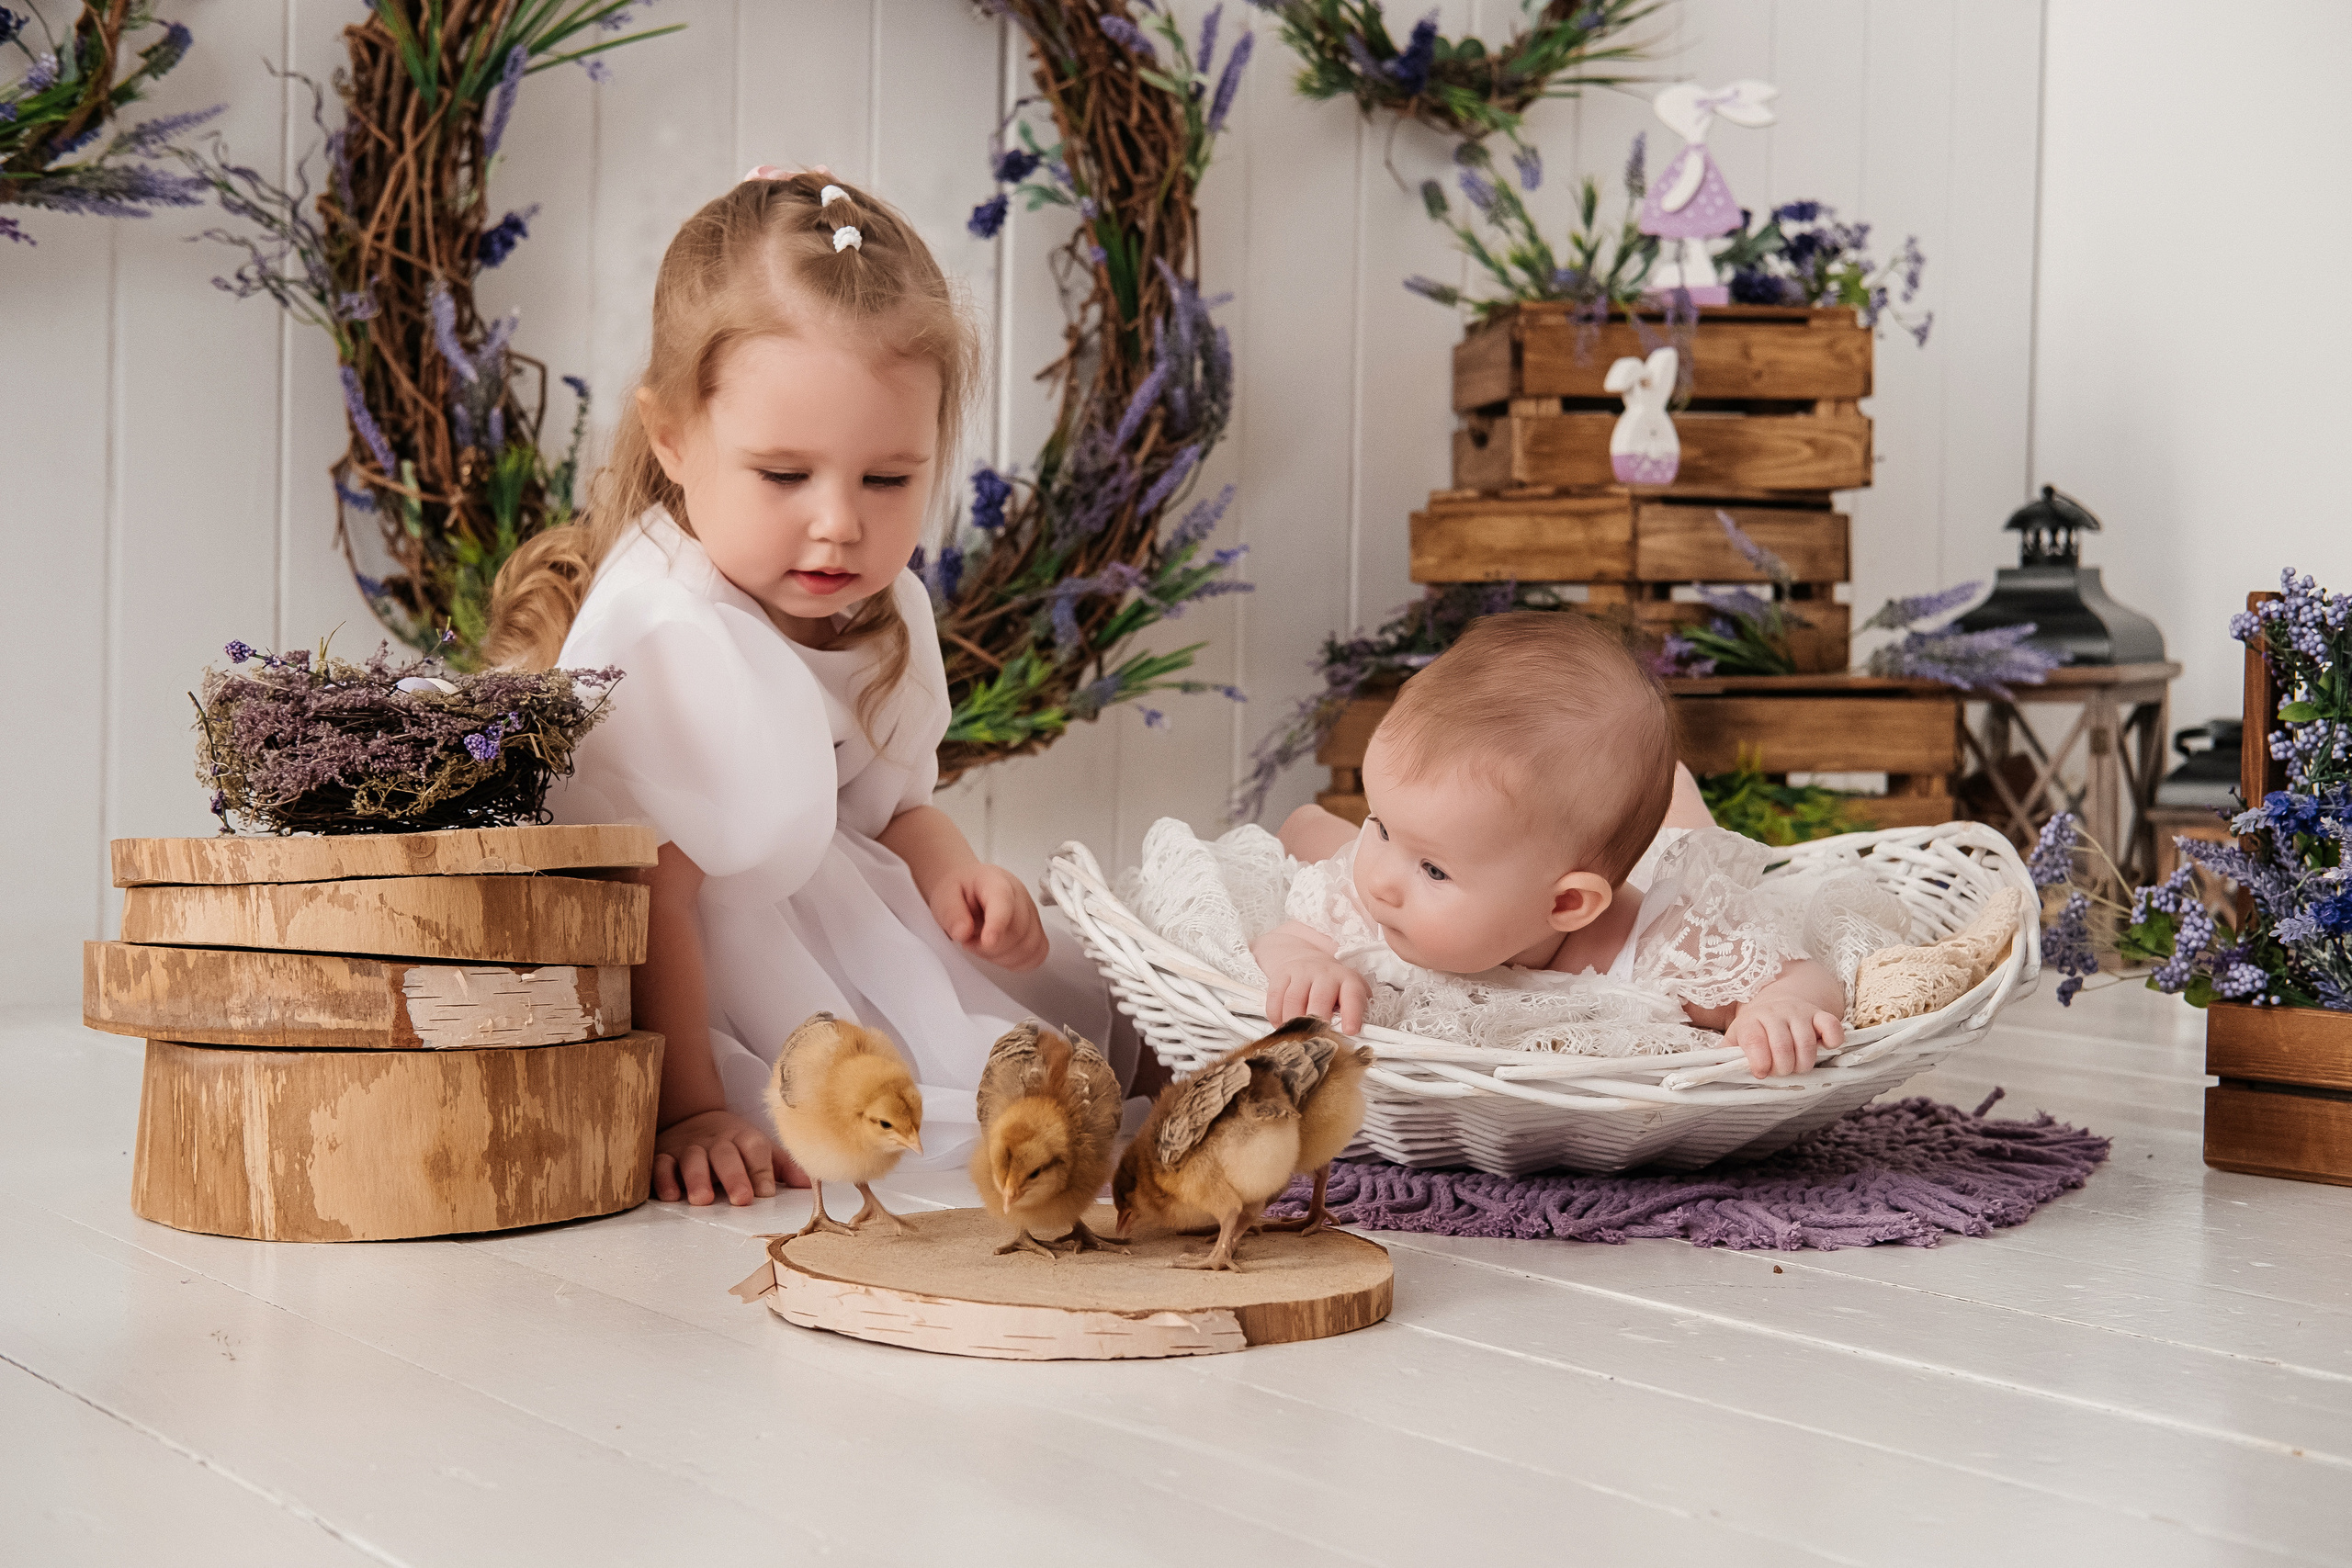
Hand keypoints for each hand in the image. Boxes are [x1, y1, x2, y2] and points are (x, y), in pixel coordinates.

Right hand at [654, 1108, 797, 1205]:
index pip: (755, 1149)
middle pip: (726, 1155)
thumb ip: (783, 1166)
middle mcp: (717, 1142)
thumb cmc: (733, 1142)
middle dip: (734, 1176)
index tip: (767, 1192)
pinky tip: (670, 1195)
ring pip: (693, 1159)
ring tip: (702, 1199)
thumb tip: (811, 1184)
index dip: (762, 1170)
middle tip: (741, 1198)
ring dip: (697, 1179)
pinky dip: (664, 1178)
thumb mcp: (760, 1149)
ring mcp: (689, 1148)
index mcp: (743, 1138)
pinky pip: (661, 1164)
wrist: (694, 1118)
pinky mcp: (664, 1155)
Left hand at [927, 861, 1048, 972]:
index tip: (987, 942)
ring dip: (1003, 957)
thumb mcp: (944, 896)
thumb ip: (951, 913)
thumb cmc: (959, 891)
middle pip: (1018, 931)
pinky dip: (1020, 961)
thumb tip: (963, 932)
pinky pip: (1038, 952)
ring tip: (983, 945)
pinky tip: (1000, 955)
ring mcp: (1031, 913)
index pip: (1004, 903)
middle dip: (990, 947)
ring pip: (1030, 946)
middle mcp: (1020, 896)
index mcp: (995, 882)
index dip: (998, 925)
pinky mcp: (1036, 929)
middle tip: (969, 941)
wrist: (968, 887)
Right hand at [1265, 954, 1369, 1034]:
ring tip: (1295, 1036)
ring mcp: (1302, 972)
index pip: (1353, 996)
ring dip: (1292, 1023)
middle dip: (1316, 1023)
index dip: (1352, 1014)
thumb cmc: (1333, 987)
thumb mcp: (1349, 997)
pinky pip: (1275, 997)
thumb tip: (1352, 1041)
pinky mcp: (1282, 974)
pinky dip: (1276, 1016)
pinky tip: (1281, 1025)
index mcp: (1348, 980)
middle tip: (1314, 1041)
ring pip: (1293, 999)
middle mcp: (1326, 973)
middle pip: (1319, 998)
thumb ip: (1354, 1017)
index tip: (1349, 1031)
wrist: (1309, 960)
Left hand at [1724, 994, 1843, 1077]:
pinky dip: (1832, 1042)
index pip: (1754, 1040)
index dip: (1758, 1061)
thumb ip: (1724, 1056)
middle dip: (1782, 1067)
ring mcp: (1800, 1013)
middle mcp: (1776, 1014)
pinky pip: (1832, 1027)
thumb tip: (1713, 1072)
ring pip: (1806, 1043)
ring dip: (1804, 1063)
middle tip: (1781, 1071)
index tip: (1760, 1073)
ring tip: (1797, 1066)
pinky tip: (1824, 1049)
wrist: (1779, 1003)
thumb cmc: (1757, 1029)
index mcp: (1752, 1021)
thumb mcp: (1737, 1039)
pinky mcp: (1820, 1015)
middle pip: (1782, 1046)